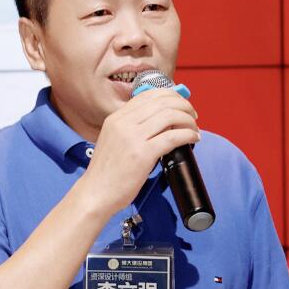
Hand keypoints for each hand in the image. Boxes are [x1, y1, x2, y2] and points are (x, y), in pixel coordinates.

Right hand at [76, 88, 199, 214]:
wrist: (95, 193)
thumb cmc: (106, 173)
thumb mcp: (113, 140)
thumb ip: (131, 128)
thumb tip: (161, 122)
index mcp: (116, 118)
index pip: (149, 95)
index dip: (171, 96)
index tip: (181, 105)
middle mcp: (123, 123)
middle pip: (163, 102)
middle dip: (184, 106)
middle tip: (192, 116)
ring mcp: (132, 137)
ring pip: (170, 116)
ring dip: (188, 120)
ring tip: (194, 129)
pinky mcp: (143, 154)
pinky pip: (173, 137)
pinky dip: (188, 135)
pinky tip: (192, 139)